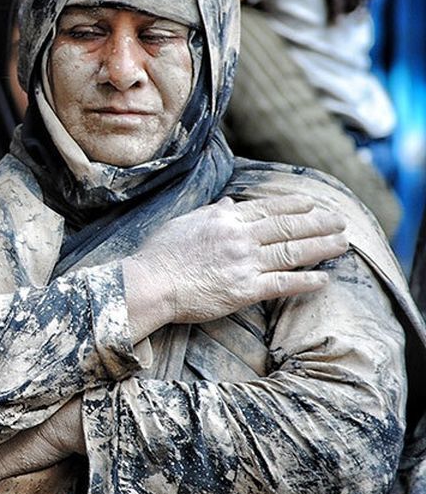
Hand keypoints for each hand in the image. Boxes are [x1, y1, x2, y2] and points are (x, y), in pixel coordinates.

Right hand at [123, 195, 346, 338]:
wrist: (150, 283)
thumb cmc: (160, 255)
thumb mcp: (183, 223)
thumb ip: (211, 214)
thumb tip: (230, 205)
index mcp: (224, 220)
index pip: (267, 209)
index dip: (293, 205)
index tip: (311, 203)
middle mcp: (239, 237)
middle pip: (287, 227)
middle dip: (318, 223)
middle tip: (340, 220)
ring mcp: (244, 263)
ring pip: (292, 252)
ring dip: (321, 247)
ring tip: (342, 243)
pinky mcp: (244, 290)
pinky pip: (283, 284)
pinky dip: (305, 281)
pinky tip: (323, 279)